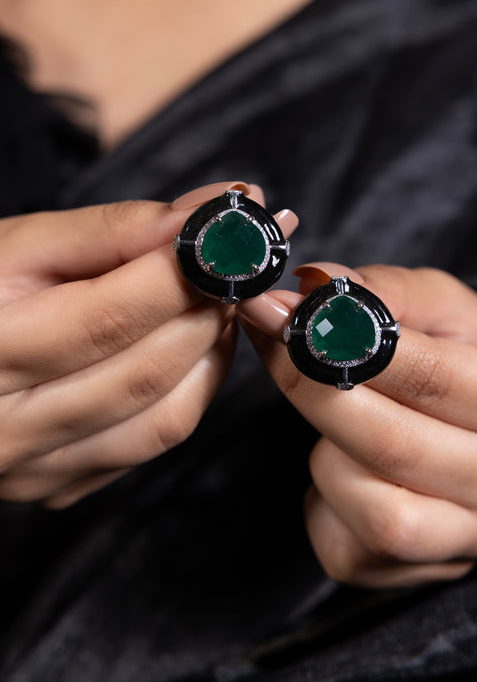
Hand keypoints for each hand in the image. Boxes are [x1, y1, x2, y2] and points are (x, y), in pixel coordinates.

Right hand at [0, 181, 296, 508]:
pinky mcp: (58, 486)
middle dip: (209, 308)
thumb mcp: (19, 244)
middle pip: (146, 371)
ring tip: (212, 300)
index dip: (184, 273)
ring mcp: (33, 470)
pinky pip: (152, 441)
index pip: (108, 316)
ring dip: (210, 351)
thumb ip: (116, 227)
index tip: (231, 235)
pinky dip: (189, 388)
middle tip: (234, 263)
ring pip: (165, 417)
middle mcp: (4, 430)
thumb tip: (211, 212)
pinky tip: (184, 345)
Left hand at [239, 263, 476, 587]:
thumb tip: (312, 289)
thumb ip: (385, 291)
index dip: (346, 343)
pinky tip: (340, 465)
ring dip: (326, 453)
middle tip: (271, 343)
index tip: (280, 311)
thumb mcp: (449, 308)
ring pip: (374, 512)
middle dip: (311, 389)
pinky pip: (350, 549)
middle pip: (394, 447)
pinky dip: (324, 501)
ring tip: (331, 415)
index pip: (432, 377)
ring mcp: (476, 536)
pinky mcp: (429, 569)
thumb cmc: (474, 359)